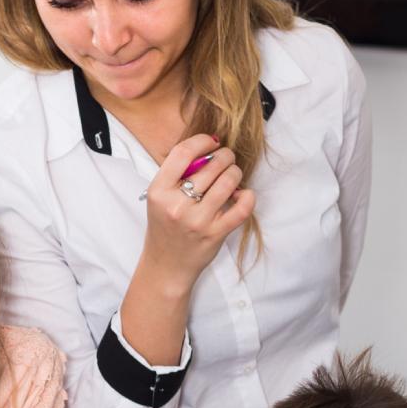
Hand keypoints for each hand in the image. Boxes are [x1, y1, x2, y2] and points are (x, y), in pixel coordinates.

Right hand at [140, 135, 254, 288]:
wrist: (166, 266)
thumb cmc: (165, 227)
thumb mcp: (160, 198)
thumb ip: (177, 174)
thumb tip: (210, 148)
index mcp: (158, 191)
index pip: (183, 153)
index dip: (202, 141)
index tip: (211, 142)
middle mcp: (176, 205)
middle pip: (211, 165)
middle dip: (225, 156)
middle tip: (226, 159)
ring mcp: (197, 221)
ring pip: (228, 181)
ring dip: (236, 173)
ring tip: (233, 175)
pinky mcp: (215, 234)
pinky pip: (242, 208)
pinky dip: (247, 196)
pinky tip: (241, 195)